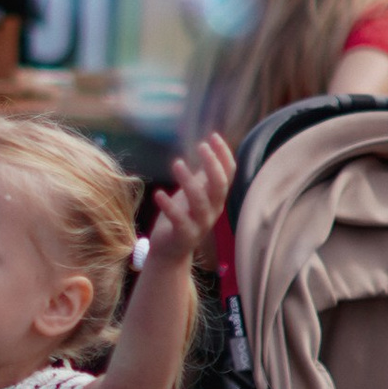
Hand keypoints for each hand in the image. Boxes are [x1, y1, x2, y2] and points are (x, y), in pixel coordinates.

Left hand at [144, 129, 234, 268]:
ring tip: (177, 163)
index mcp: (216, 198)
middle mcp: (213, 210)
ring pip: (200, 201)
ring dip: (189, 181)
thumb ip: (203, 176)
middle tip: (201, 146)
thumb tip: (209, 150)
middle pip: (219, 186)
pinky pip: (179, 219)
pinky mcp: (184, 235)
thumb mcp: (195, 194)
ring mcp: (200, 224)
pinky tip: (158, 193)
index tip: (213, 136)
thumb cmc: (182, 217)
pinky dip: (169, 206)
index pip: (229, 174)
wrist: (170, 251)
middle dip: (213, 165)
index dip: (224, 155)